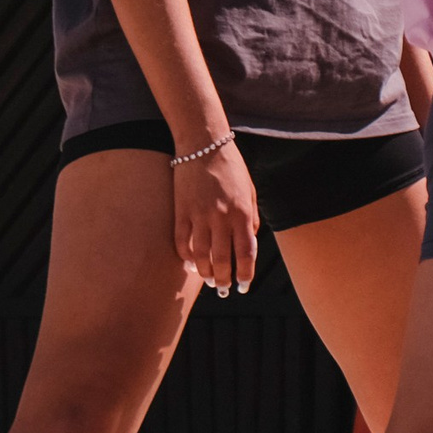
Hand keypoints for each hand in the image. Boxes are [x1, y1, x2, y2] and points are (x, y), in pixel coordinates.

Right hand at [175, 138, 258, 295]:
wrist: (204, 144)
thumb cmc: (231, 167)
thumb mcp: (250, 191)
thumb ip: (251, 218)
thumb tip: (248, 243)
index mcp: (242, 212)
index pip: (245, 253)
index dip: (244, 274)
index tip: (243, 286)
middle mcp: (221, 217)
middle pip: (223, 259)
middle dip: (224, 279)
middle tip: (223, 289)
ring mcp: (199, 215)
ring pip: (201, 255)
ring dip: (205, 272)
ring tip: (208, 280)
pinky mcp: (181, 211)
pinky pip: (182, 242)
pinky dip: (185, 257)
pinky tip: (190, 264)